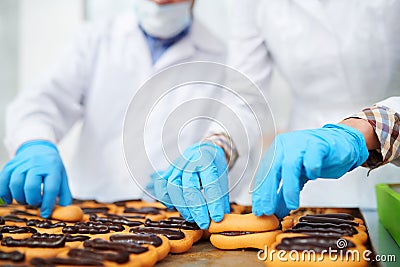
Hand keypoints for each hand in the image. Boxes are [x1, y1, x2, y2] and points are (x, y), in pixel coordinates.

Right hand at [0, 140, 71, 217]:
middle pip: (31, 186)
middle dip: (32, 200)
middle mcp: (37, 164)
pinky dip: (4, 193)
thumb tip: (64, 211)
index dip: (47, 204)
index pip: (50, 188)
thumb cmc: (51, 167)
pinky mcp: (10, 165)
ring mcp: (22, 163)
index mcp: (53, 168)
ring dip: (19, 197)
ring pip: (15, 183)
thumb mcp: (62, 177)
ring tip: (25, 201)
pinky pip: (3, 180)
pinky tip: (10, 199)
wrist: (39, 148)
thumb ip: (64, 195)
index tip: (45, 213)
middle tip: (35, 204)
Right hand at [153, 142, 229, 228]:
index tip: (217, 218)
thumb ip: (221, 198)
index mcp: (207, 160)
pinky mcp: (167, 171)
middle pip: (188, 186)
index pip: (210, 182)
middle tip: (203, 223)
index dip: (213, 202)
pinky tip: (174, 207)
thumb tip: (221, 220)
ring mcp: (176, 166)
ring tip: (191, 218)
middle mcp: (190, 161)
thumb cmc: (213, 166)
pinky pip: (160, 184)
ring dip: (181, 206)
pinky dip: (165, 198)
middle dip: (196, 208)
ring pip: (172, 186)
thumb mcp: (222, 178)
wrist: (204, 150)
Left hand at [252, 124, 368, 217]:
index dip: (260, 193)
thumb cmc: (318, 157)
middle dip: (268, 193)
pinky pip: (311, 159)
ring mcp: (301, 143)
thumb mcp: (298, 176)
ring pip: (289, 166)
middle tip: (268, 210)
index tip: (259, 210)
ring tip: (292, 204)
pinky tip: (313, 176)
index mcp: (277, 151)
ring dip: (289, 188)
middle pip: (272, 170)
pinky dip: (311, 169)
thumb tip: (275, 212)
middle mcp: (285, 146)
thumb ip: (285, 192)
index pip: (264, 174)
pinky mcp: (318, 144)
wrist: (342, 141)